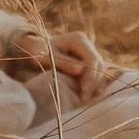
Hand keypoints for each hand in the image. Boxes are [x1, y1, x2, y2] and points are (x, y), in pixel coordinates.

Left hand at [0, 29, 114, 100]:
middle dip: (93, 82)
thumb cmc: (40, 54)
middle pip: (98, 64)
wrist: (38, 53)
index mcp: (78, 39)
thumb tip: (80, 70)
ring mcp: (90, 52)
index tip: (83, 91)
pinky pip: (97, 73)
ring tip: (87, 99)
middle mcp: (87, 44)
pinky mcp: (90, 61)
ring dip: (96, 84)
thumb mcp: (48, 58)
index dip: (90, 75)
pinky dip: (95, 84)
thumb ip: (64, 63)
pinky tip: (91, 96)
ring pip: (100, 69)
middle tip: (85, 99)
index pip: (91, 58)